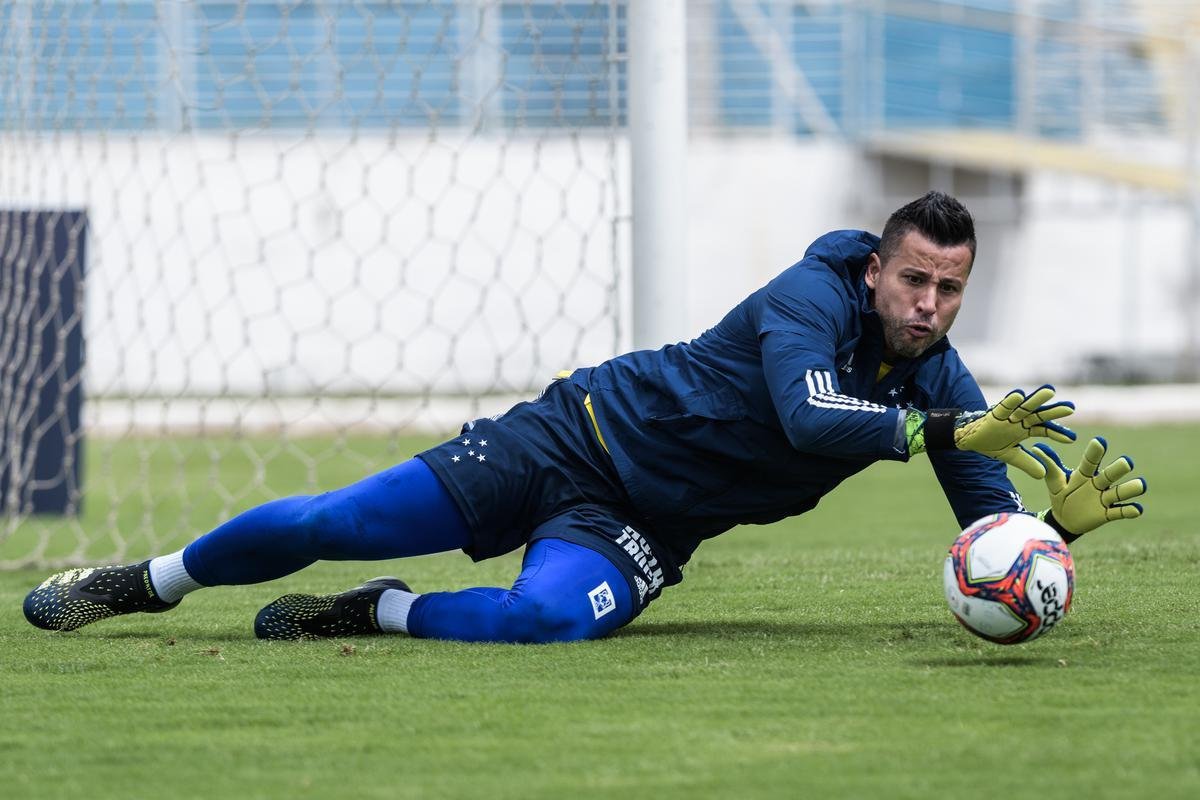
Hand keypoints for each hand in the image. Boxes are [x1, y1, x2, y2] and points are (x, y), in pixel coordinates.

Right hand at [952, 385, 1075, 478]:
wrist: (970, 440)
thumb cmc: (992, 444)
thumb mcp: (1012, 456)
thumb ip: (1027, 463)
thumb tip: (1043, 475)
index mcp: (1025, 429)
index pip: (1045, 430)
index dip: (1057, 433)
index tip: (1072, 439)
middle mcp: (1019, 420)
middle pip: (1039, 415)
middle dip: (1054, 411)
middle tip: (1071, 407)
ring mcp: (1008, 416)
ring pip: (1024, 407)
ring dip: (1036, 399)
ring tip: (1050, 391)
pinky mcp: (994, 414)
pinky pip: (1003, 407)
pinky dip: (1010, 401)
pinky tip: (1019, 395)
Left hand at [1031, 437, 1146, 537]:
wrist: (1064, 519)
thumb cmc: (1061, 494)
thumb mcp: (1054, 481)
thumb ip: (1050, 466)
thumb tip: (1037, 447)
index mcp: (1084, 474)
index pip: (1090, 461)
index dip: (1095, 452)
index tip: (1100, 441)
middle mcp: (1098, 484)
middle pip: (1110, 474)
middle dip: (1118, 469)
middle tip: (1126, 462)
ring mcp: (1104, 499)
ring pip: (1120, 492)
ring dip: (1130, 489)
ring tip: (1140, 484)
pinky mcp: (1107, 514)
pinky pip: (1120, 512)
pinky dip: (1129, 511)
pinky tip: (1137, 509)